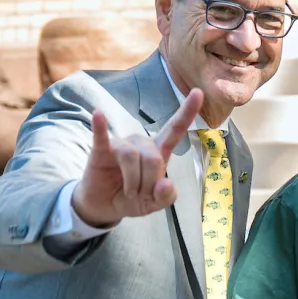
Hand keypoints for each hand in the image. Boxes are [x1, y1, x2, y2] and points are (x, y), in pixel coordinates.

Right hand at [72, 89, 203, 227]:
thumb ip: (166, 197)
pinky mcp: (101, 150)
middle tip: (141, 195)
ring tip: (129, 192)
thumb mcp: (154, 203)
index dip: (187, 112)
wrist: (104, 207)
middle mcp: (141, 143)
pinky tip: (98, 115)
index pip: (175, 129)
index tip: (199, 92)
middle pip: (153, 157)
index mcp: (158, 152)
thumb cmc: (133, 198)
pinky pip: (102, 137)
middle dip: (149, 182)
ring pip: (132, 157)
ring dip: (133, 182)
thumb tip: (166, 183)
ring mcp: (121, 144)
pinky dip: (100, 127)